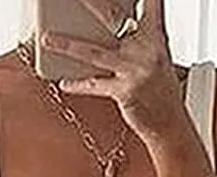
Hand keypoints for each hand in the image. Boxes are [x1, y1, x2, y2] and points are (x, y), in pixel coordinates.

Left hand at [43, 0, 187, 144]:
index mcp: (156, 35)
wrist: (170, 124)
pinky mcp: (124, 91)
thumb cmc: (161, 91)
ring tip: (46, 39)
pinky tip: (64, 82)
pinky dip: (78, 85)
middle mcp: (146, 48)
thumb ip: (136, 37)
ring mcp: (134, 69)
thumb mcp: (156, 56)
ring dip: (66, 46)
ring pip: (93, 52)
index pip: (150, 3)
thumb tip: (111, 27)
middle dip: (92, 4)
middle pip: (112, 16)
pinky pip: (94, 85)